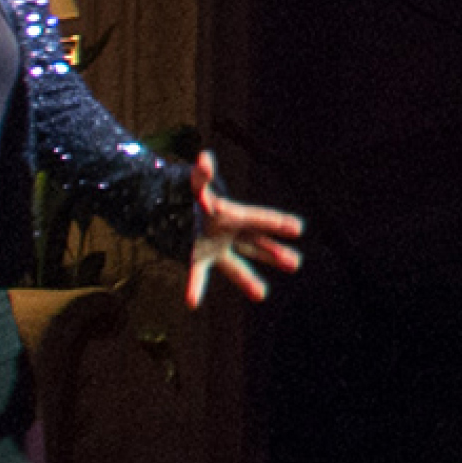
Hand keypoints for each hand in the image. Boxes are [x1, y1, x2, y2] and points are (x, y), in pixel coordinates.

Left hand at [184, 152, 308, 305]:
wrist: (163, 203)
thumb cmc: (182, 192)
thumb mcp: (194, 185)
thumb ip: (201, 176)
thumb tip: (204, 159)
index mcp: (232, 214)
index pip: (258, 220)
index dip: (277, 223)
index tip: (298, 228)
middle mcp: (229, 232)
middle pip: (256, 244)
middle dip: (275, 253)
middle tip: (295, 263)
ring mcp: (216, 247)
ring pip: (237, 265)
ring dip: (248, 280)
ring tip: (261, 294)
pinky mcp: (198, 258)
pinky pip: (199, 274)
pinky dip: (195, 287)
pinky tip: (192, 303)